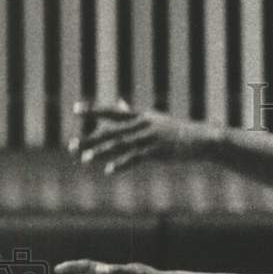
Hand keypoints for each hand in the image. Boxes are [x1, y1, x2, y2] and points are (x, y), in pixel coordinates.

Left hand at [69, 100, 219, 174]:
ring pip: (119, 144)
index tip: (75, 110)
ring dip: (101, 152)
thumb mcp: (154, 119)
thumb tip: (118, 103)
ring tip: (85, 158)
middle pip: (110, 131)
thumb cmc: (177, 131)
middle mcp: (142, 125)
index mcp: (141, 116)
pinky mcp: (156, 151)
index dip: (94, 111)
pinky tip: (109, 170)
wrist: (200, 140)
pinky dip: (121, 163)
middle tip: (72, 146)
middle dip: (90, 139)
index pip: (113, 112)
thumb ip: (133, 113)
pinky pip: (135, 157)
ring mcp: (149, 138)